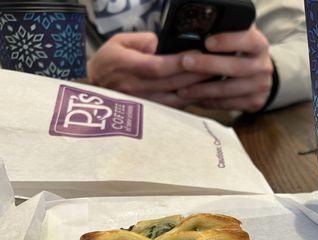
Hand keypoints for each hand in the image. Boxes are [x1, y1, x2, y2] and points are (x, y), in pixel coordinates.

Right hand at [87, 32, 211, 107]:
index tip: (198, 55)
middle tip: (216, 66)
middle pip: (171, 84)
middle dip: (196, 75)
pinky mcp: (149, 114)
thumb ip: (142, 39)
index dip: (180, 63)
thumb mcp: (118, 41)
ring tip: (214, 81)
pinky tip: (202, 94)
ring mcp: (143, 104)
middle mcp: (135, 88)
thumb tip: (161, 44)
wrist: (93, 90)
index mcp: (127, 66)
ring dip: (196, 90)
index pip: (158, 67)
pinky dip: (189, 102)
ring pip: (175, 100)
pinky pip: (173, 109)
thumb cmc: (108, 63)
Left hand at [177, 26, 273, 112]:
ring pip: (228, 90)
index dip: (228, 41)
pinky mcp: (254, 102)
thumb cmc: (242, 53)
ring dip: (203, 89)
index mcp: (259, 45)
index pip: (248, 40)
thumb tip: (198, 30)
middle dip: (208, 65)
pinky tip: (195, 98)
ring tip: (183, 88)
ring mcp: (260, 86)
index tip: (207, 42)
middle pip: (236, 67)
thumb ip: (224, 31)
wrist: (260, 76)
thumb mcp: (239, 37)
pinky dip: (209, 102)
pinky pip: (228, 104)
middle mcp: (263, 66)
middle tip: (185, 62)